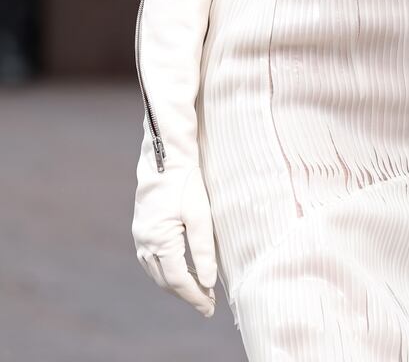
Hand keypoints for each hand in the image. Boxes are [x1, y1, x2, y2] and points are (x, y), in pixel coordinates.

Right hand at [132, 164, 217, 316]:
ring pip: (156, 272)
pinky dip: (167, 271)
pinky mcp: (141, 229)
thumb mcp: (200, 215)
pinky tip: (180, 271)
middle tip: (207, 304)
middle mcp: (145, 242)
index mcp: (159, 241)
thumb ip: (204, 251)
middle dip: (187, 294)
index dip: (195, 296)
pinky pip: (151, 260)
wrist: (166, 158)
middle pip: (165, 280)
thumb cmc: (186, 184)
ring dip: (175, 285)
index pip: (178, 280)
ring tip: (197, 291)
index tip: (210, 307)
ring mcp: (140, 236)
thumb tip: (208, 282)